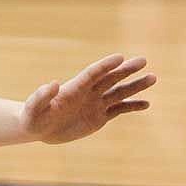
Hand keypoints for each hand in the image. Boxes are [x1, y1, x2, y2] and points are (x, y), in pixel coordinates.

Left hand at [19, 54, 154, 144]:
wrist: (39, 128)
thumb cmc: (33, 116)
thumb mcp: (34, 108)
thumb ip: (41, 96)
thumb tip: (52, 84)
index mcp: (74, 87)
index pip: (93, 73)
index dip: (105, 65)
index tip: (120, 57)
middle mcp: (88, 92)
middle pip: (110, 78)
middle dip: (126, 70)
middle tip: (143, 61)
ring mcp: (95, 103)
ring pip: (119, 92)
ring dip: (135, 86)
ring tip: (152, 78)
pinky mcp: (99, 117)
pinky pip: (119, 110)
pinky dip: (132, 106)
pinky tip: (146, 103)